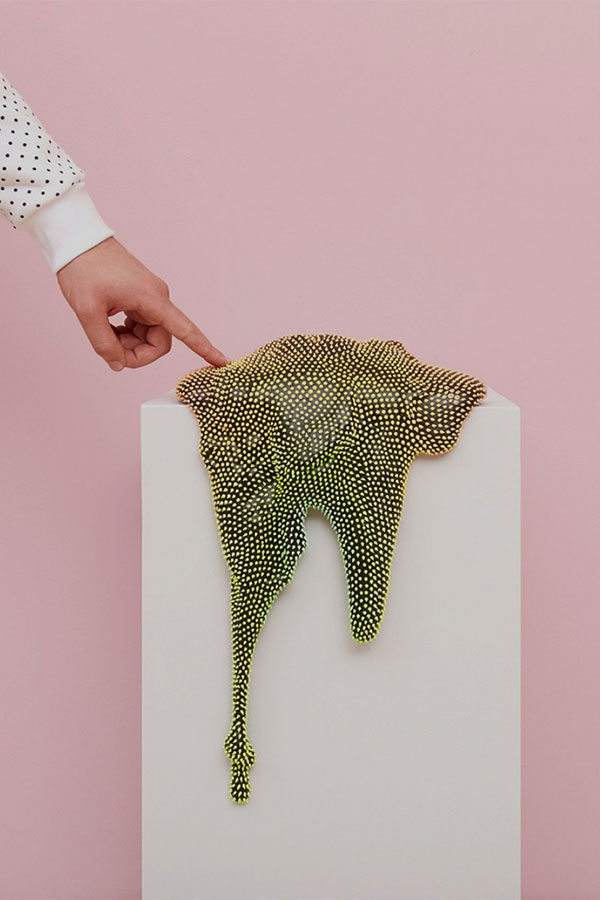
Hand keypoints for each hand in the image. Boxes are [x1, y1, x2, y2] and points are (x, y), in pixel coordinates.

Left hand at [56, 236, 230, 370]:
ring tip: (104, 332)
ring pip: (148, 338)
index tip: (223, 363)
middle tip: (109, 351)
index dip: (205, 349)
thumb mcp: (87, 311)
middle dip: (136, 354)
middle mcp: (157, 300)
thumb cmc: (84, 269)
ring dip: (128, 344)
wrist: (77, 240)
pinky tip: (108, 325)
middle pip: (159, 343)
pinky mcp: (140, 299)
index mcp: (153, 300)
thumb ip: (103, 343)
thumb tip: (118, 365)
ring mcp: (149, 299)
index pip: (187, 330)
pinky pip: (140, 328)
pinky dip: (125, 334)